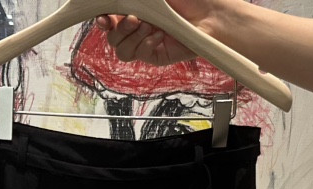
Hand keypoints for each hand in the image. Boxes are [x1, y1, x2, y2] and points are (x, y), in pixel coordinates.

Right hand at [95, 0, 217, 65]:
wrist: (210, 14)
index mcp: (135, 9)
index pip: (109, 18)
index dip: (102, 20)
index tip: (103, 18)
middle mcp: (137, 27)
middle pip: (112, 38)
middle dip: (118, 29)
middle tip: (133, 19)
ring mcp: (145, 42)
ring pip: (122, 51)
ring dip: (131, 38)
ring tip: (147, 26)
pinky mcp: (155, 55)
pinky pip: (140, 55)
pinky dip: (146, 44)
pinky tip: (159, 35)